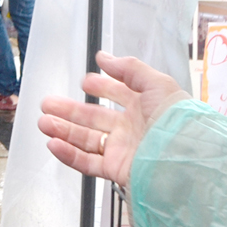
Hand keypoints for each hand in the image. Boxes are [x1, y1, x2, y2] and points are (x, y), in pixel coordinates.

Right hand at [37, 52, 188, 187]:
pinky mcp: (116, 169)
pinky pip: (87, 162)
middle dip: (70, 110)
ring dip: (63, 131)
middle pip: (94, 118)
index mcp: (144, 106)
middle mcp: (131, 128)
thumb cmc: (176, 119)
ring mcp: (122, 149)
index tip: (84, 82)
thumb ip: (129, 69)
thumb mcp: (157, 84)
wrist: (183, 157)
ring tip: (43, 122)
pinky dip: (68, 155)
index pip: (118, 94)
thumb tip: (103, 57)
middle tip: (47, 104)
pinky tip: (53, 144)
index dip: (101, 86)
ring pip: (86, 140)